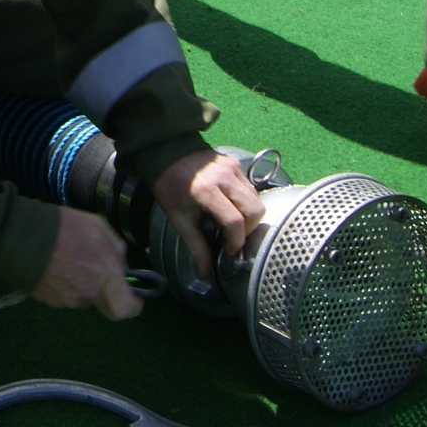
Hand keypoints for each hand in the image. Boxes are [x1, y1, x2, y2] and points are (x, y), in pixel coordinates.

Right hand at [30, 205, 140, 319]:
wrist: (20, 236)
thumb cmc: (62, 226)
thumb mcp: (96, 224)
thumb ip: (115, 246)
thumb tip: (120, 264)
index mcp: (104, 274)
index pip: (126, 308)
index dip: (133, 305)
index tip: (134, 297)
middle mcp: (88, 293)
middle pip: (106, 304)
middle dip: (108, 293)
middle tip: (101, 275)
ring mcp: (67, 299)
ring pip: (85, 298)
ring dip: (84, 284)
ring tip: (70, 259)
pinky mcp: (50, 301)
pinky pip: (66, 295)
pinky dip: (66, 284)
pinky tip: (56, 265)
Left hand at [151, 146, 265, 283]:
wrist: (168, 152)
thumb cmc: (170, 186)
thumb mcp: (178, 218)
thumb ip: (195, 246)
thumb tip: (205, 273)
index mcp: (206, 190)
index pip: (235, 221)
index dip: (236, 241)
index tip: (228, 250)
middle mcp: (224, 177)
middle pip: (254, 210)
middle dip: (248, 229)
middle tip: (233, 237)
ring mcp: (233, 168)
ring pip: (257, 199)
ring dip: (249, 216)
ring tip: (231, 223)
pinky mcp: (237, 164)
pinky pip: (251, 189)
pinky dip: (246, 202)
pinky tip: (231, 206)